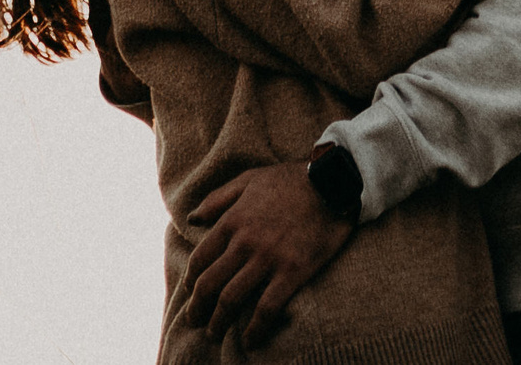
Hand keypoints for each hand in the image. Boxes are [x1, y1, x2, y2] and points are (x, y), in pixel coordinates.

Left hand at [180, 162, 351, 349]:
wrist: (332, 183)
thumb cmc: (289, 180)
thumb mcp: (247, 180)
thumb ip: (216, 199)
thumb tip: (192, 219)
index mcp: (231, 221)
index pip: (201, 258)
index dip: (191, 280)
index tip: (189, 292)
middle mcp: (244, 242)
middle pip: (210, 282)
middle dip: (197, 306)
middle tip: (193, 321)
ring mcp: (268, 259)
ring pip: (232, 298)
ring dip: (219, 321)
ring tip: (214, 334)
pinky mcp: (293, 272)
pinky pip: (267, 307)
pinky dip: (255, 327)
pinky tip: (249, 340)